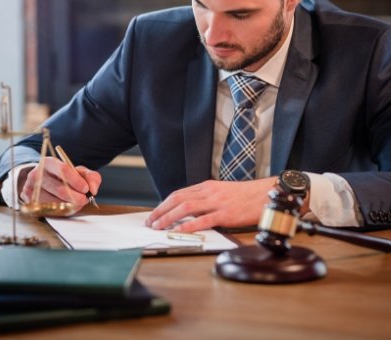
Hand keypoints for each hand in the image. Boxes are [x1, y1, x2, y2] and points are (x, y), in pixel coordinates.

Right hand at [20, 156, 100, 208]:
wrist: (45, 183)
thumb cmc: (64, 177)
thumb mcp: (79, 173)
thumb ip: (91, 177)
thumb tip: (93, 189)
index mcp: (48, 162)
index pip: (63, 169)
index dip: (76, 180)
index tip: (86, 189)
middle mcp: (37, 174)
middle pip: (59, 188)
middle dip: (75, 196)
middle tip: (84, 200)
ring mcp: (32, 189)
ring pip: (54, 201)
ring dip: (69, 205)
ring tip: (76, 203)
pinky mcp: (30, 203)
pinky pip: (49, 210)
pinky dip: (61, 211)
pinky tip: (66, 207)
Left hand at [145, 177, 277, 231]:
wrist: (266, 194)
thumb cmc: (245, 196)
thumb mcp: (222, 192)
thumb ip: (206, 199)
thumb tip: (190, 211)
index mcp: (206, 186)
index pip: (179, 193)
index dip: (164, 203)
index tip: (155, 213)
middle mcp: (209, 192)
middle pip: (177, 198)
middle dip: (160, 210)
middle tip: (150, 221)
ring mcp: (217, 202)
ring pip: (186, 207)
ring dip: (168, 217)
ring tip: (158, 227)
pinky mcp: (226, 214)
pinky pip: (203, 220)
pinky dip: (188, 225)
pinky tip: (178, 230)